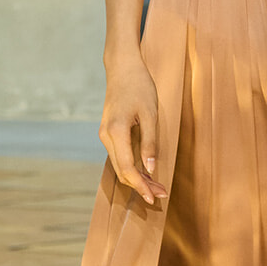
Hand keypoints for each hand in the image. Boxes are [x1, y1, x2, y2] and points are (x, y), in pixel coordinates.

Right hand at [100, 55, 166, 205]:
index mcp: (116, 132)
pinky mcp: (108, 132)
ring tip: (157, 186)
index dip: (141, 185)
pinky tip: (146, 172)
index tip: (155, 197)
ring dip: (137, 178)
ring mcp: (105, 134)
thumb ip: (150, 143)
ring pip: (120, 165)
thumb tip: (151, 169)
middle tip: (161, 194)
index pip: (128, 168)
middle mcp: (106, 136)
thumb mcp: (150, 114)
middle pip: (122, 171)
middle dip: (141, 186)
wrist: (122, 68)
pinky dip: (131, 167)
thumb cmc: (139, 86)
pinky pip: (119, 156)